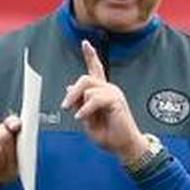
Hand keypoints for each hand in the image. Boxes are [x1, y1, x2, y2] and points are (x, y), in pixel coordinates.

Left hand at [64, 41, 148, 162]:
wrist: (123, 146)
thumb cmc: (108, 135)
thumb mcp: (87, 120)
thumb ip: (79, 104)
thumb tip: (69, 88)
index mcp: (102, 92)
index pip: (96, 69)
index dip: (91, 56)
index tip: (85, 43)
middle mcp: (108, 89)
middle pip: (85, 78)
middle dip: (73, 92)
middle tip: (65, 107)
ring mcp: (113, 93)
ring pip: (87, 88)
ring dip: (78, 103)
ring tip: (80, 117)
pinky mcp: (115, 100)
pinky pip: (94, 99)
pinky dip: (86, 109)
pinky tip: (83, 118)